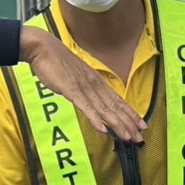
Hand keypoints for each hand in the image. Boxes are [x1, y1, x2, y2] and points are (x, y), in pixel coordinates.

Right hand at [19, 27, 145, 143]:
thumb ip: (85, 88)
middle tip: (138, 136)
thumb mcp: (76, 75)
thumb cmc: (57, 62)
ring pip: (104, 109)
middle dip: (128, 123)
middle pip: (114, 106)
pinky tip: (102, 128)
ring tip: (127, 136)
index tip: (140, 124)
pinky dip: (95, 118)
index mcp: (96, 81)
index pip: (117, 100)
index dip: (130, 113)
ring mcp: (84, 87)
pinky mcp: (71, 90)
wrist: (44, 48)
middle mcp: (94, 84)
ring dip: (117, 124)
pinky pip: (85, 106)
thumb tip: (91, 99)